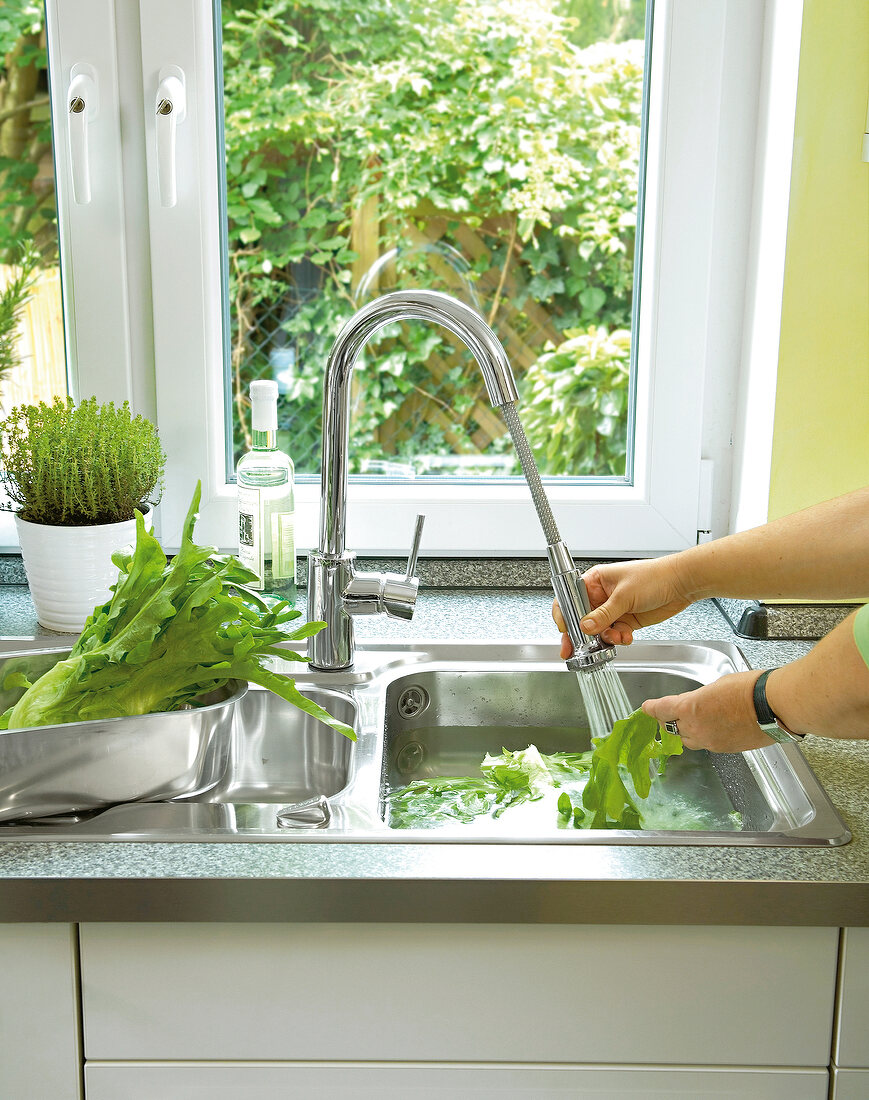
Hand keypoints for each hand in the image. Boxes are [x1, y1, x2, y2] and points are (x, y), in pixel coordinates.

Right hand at [552, 556, 693, 658]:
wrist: (681, 584)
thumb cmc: (654, 577)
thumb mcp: (624, 595)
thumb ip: (604, 614)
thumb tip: (585, 626)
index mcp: (595, 581)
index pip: (570, 598)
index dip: (565, 614)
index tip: (565, 629)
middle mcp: (601, 596)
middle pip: (582, 618)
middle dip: (581, 635)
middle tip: (575, 649)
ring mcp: (614, 609)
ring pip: (599, 630)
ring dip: (605, 638)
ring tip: (616, 637)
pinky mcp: (626, 620)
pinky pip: (615, 635)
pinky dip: (619, 639)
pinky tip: (627, 637)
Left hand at [641, 670, 773, 752]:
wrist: (773, 707)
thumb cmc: (749, 689)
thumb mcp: (716, 685)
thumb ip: (700, 698)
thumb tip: (699, 703)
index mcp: (689, 708)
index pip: (661, 710)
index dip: (651, 709)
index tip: (646, 708)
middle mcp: (696, 728)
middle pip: (672, 728)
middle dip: (670, 720)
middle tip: (671, 714)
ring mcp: (710, 741)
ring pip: (689, 740)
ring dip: (687, 731)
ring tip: (696, 721)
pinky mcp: (725, 750)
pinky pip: (707, 744)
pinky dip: (707, 736)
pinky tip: (717, 727)